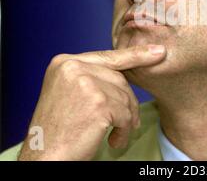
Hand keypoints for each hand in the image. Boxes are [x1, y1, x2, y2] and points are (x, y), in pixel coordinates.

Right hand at [18, 44, 165, 160]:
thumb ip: (93, 77)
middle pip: (119, 78)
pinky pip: (125, 114)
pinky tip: (113, 141)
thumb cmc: (58, 130)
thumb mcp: (70, 93)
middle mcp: (73, 67)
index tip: (159, 51)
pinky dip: (124, 131)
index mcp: (64, 62)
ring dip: (126, 119)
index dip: (136, 55)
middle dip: (128, 101)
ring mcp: (85, 82)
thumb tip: (127, 72)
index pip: (108, 56)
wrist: (44, 157)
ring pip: (125, 96)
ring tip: (116, 134)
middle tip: (130, 122)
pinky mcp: (98, 102)